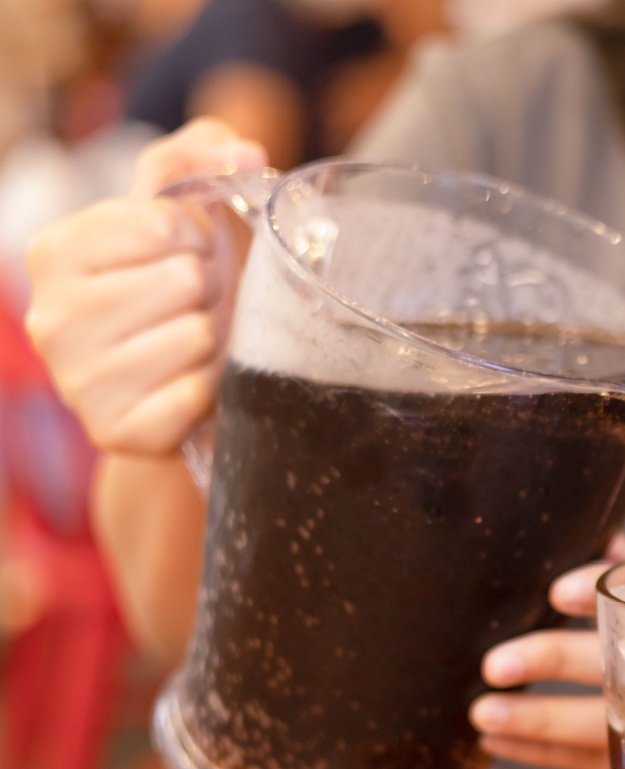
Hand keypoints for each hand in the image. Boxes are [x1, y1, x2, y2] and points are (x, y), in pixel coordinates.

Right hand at [25, 119, 267, 454]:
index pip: (162, 223)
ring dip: (211, 343)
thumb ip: (199, 160)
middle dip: (206, 293)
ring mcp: (77, 382)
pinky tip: (190, 388)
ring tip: (192, 348)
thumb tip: (244, 150)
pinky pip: (194, 396)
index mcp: (55, 253)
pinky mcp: (113, 432)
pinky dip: (210, 391)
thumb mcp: (184, 218)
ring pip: (194, 337)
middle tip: (193, 310)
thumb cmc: (182, 296)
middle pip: (182, 280)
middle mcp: (50, 317)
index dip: (198, 237)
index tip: (189, 256)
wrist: (178, 394)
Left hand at [469, 532, 624, 768]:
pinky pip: (595, 760)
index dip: (610, 588)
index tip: (558, 592)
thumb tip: (590, 538)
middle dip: (558, 660)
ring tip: (484, 713)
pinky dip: (543, 752)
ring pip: (607, 721)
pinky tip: (495, 742)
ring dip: (540, 720)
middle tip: (496, 664)